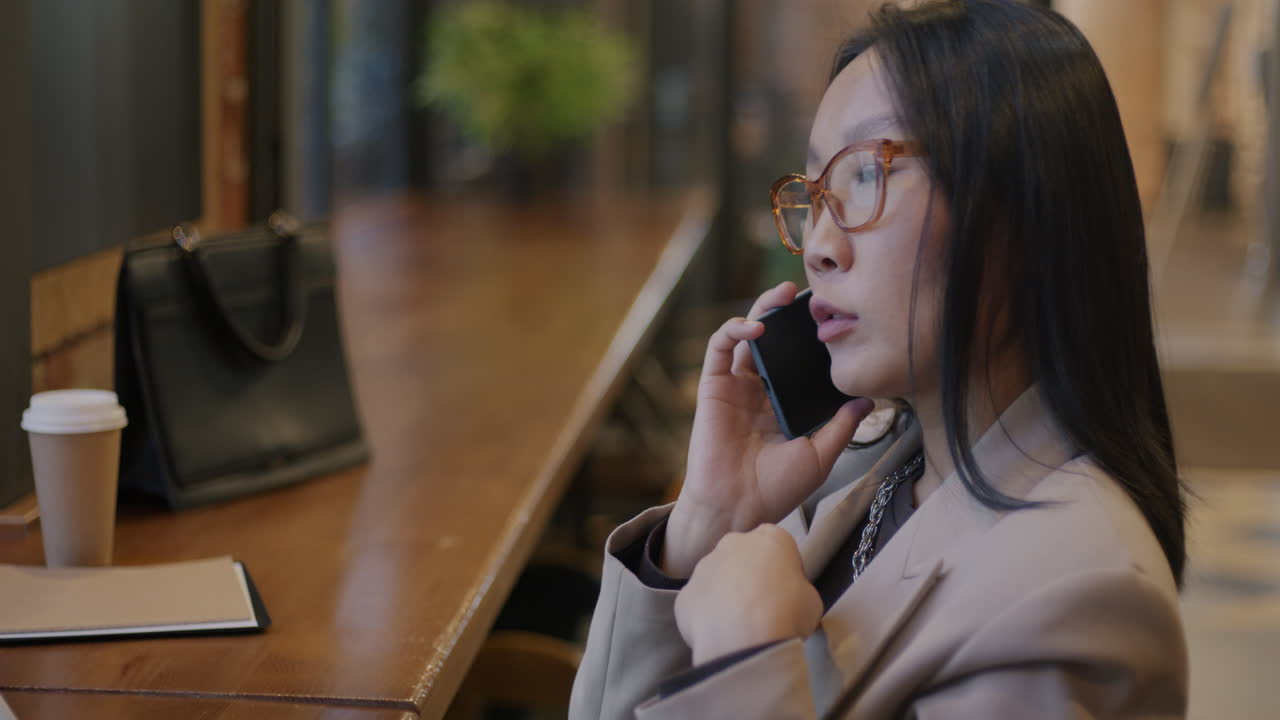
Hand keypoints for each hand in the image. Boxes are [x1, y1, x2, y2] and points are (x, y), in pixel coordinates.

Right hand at [663, 281, 874, 576]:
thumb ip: (842, 425)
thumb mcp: (821, 455)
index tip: (830, 318)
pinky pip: (719, 347)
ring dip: (761, 310)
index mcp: (781, 404)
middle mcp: (757, 390)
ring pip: (745, 335)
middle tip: (806, 294)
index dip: (808, 338)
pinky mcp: (713, 386)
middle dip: (785, 313)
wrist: (738, 508)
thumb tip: (869, 398)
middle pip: (772, 340)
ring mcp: (734, 386)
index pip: (795, 360)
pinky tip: (756, 327)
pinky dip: (734, 329)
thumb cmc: (776, 489)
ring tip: (781, 296)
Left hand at [674, 524, 822, 664]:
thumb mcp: (812, 599)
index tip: (789, 594)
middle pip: (743, 558)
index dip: (785, 571)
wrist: (744, 640)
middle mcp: (732, 543)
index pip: (778, 546)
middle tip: (763, 611)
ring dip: (726, 598)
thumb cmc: (786, 615)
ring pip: (716, 580)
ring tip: (741, 629)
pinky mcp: (685, 595)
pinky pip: (698, 605)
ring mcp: (703, 568)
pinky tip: (721, 637)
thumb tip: (787, 600)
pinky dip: (707, 619)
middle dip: (750, 579)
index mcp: (770, 537)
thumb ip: (797, 589)